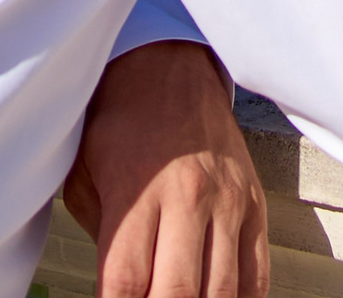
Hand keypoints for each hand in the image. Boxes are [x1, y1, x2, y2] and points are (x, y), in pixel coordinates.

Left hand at [63, 41, 267, 297]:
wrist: (169, 67)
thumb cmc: (118, 123)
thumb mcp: (85, 173)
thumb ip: (101, 236)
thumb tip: (116, 291)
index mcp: (137, 190)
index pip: (125, 282)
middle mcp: (188, 197)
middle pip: (177, 295)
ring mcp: (228, 202)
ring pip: (221, 293)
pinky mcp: (254, 204)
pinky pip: (256, 277)